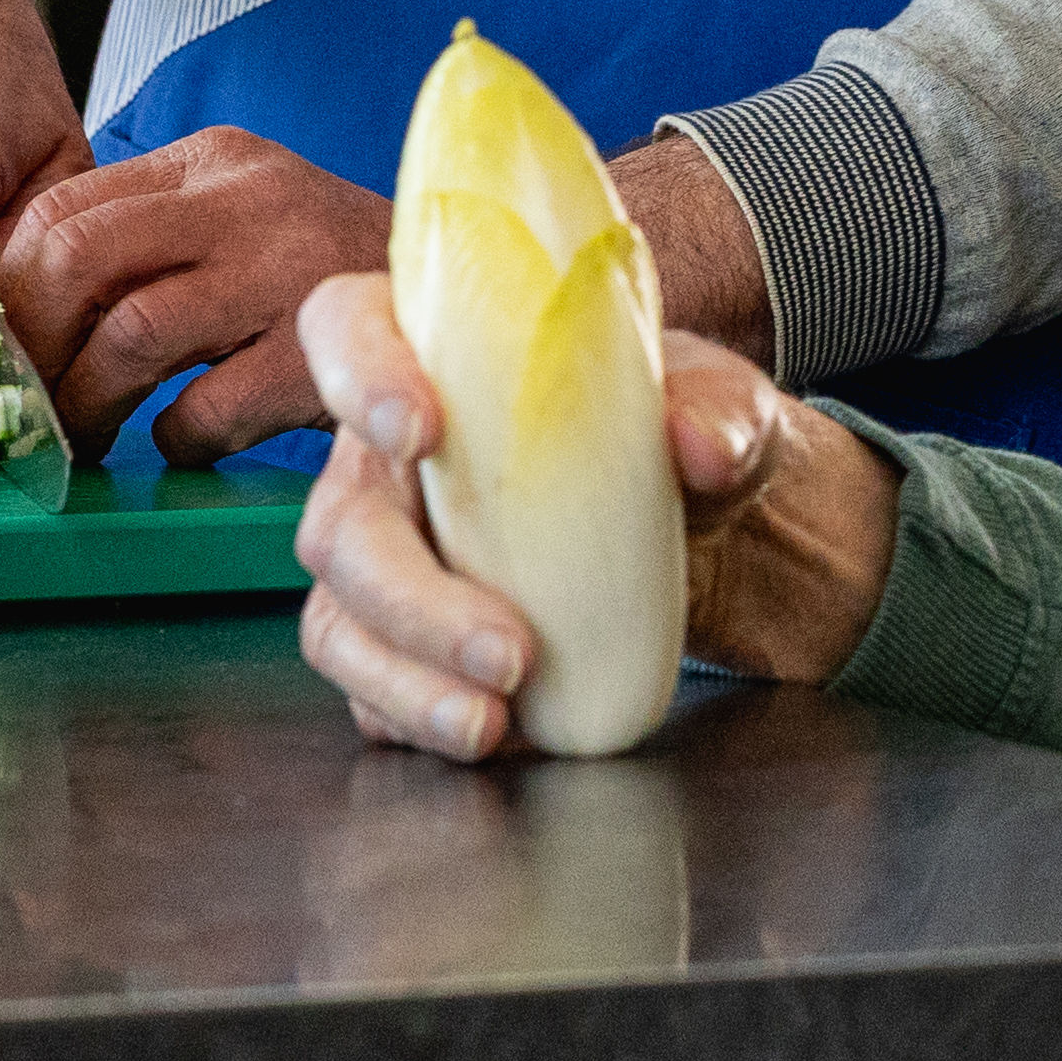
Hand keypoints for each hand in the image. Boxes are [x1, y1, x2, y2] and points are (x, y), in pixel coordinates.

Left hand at [0, 129, 392, 463]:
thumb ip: (149, 237)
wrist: (473, 296)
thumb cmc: (330, 270)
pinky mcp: (318, 355)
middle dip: (27, 340)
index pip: (64, 205)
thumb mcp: (242, 215)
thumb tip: (19, 307)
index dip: (4, 285)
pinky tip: (183, 440)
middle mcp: (247, 202)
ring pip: (129, 336)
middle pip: (76, 256)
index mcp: (215, 161)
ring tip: (82, 438)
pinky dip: (176, 438)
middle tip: (19, 398)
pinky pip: (204, 410)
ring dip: (85, 404)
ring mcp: (286, 275)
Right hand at [290, 271, 896, 759]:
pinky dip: (422, 716)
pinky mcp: (405, 637)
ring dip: (407, 679)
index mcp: (438, 356)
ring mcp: (387, 552)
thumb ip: (719, 414)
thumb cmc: (680, 436)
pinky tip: (493, 734)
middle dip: (409, 597)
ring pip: (342, 620)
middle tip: (508, 649)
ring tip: (492, 719)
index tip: (422, 429)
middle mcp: (387, 456)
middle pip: (339, 521)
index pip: (348, 326)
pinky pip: (375, 686)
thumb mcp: (722, 406)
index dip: (357, 371)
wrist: (704, 536)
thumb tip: (701, 447)